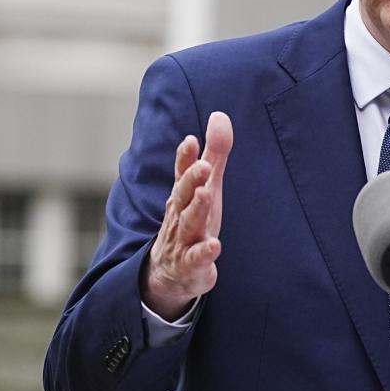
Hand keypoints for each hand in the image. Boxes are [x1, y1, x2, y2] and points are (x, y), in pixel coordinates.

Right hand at [142, 111, 232, 320]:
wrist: (170, 274)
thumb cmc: (191, 222)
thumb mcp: (204, 187)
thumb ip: (213, 154)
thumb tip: (219, 116)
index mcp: (182, 195)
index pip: (181, 173)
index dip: (185, 158)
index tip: (190, 140)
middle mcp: (179, 215)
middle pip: (183, 195)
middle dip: (191, 180)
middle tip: (202, 165)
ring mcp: (183, 240)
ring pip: (189, 223)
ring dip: (196, 209)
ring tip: (205, 194)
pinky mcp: (190, 265)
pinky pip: (196, 259)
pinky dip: (204, 252)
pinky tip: (215, 245)